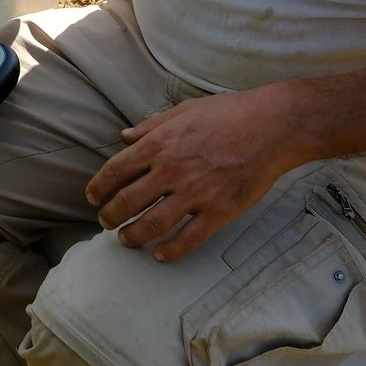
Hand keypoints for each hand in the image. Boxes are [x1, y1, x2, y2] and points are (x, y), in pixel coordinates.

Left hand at [85, 86, 306, 262]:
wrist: (272, 126)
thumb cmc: (229, 113)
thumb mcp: (184, 110)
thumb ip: (151, 125)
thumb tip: (124, 137)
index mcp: (159, 143)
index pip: (116, 171)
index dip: (98, 188)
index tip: (92, 198)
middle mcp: (171, 170)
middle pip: (127, 202)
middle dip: (110, 216)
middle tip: (105, 223)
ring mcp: (195, 193)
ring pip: (152, 224)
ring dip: (133, 236)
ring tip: (126, 240)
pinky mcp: (219, 211)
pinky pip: (188, 238)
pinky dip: (170, 250)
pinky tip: (160, 254)